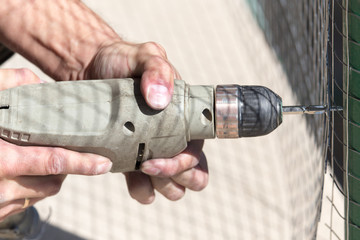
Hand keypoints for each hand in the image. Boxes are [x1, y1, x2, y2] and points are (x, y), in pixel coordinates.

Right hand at [0, 69, 112, 220]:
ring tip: (43, 158)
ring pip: (39, 194)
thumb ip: (4, 87)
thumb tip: (33, 82)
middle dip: (66, 170)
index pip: (52, 163)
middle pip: (52, 182)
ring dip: (49, 179)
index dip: (82, 163)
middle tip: (68, 151)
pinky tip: (22, 173)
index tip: (103, 163)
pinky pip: (21, 204)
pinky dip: (30, 188)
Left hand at [85, 41, 208, 202]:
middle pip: (192, 175)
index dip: (184, 163)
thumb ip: (156, 69)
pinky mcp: (131, 157)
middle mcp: (173, 137)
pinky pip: (146, 186)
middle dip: (176, 178)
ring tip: (139, 172)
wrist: (90, 67)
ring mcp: (153, 150)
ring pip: (172, 186)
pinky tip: (129, 179)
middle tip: (148, 166)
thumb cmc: (122, 60)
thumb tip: (160, 100)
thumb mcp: (144, 55)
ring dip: (161, 186)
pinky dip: (142, 189)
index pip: (197, 152)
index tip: (154, 158)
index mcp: (184, 118)